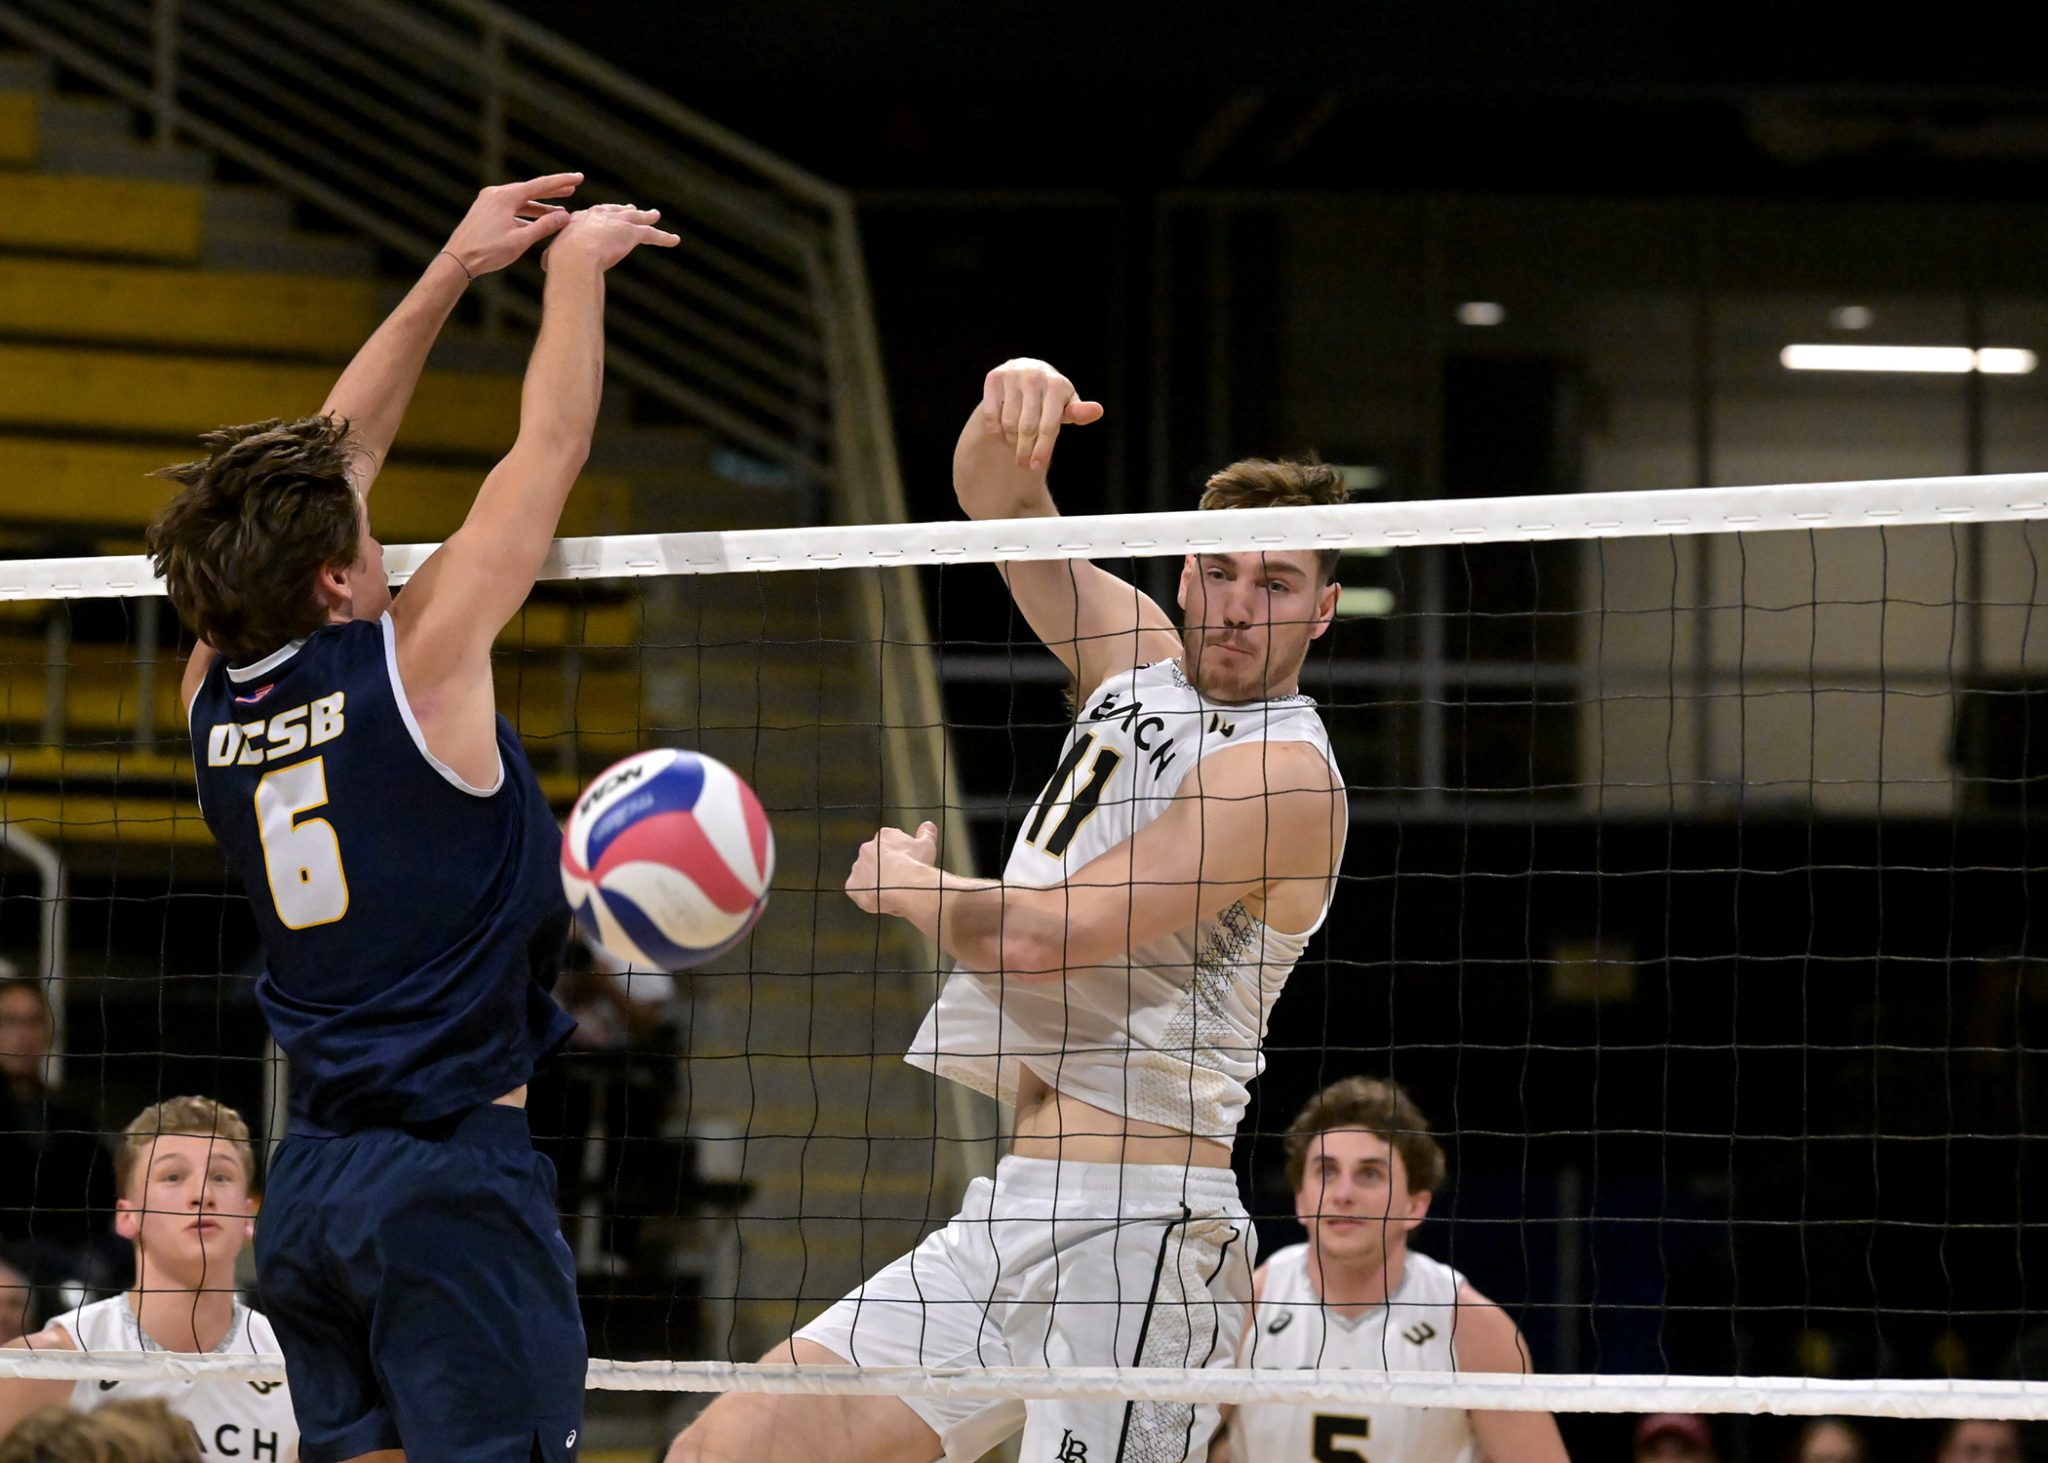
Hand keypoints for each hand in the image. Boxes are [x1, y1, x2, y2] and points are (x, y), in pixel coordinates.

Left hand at [441, 172, 584, 276]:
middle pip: (531, 190)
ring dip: (540, 206)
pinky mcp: (485, 211)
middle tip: (572, 188)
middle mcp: (496, 194)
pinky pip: (511, 208)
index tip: (578, 178)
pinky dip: (526, 214)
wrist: (457, 259)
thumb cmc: (488, 251)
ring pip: (521, 201)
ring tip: (558, 210)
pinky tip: (536, 222)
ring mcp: (489, 201)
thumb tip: (565, 216)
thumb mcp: (520, 240)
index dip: (561, 182)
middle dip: (552, 191)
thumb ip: (544, 226)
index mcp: (505, 197)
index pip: (540, 185)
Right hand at [543, 202, 680, 272]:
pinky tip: (675, 241)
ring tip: (655, 215)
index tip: (603, 214)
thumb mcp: (551, 257)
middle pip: (615, 210)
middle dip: (623, 209)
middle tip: (632, 208)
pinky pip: (652, 234)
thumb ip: (551, 257)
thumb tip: (546, 264)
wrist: (575, 257)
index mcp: (578, 220)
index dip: (599, 215)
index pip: (592, 215)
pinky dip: (664, 238)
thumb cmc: (560, 261)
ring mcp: (616, 222)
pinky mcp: (631, 232)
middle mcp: (598, 216)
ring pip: (636, 218)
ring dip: (647, 216)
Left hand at [845, 821, 938, 914]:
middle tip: (899, 880)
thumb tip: (928, 826)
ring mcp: (858, 867)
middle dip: (885, 868)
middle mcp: (867, 849)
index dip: (898, 856)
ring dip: (875, 881)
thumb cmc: (916, 865)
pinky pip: (858, 891)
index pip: (889, 845)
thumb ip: (926, 833)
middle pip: (875, 859)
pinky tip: (880, 899)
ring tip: (890, 892)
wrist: (905, 885)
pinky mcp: (852, 886)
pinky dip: (866, 895)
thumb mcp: (927, 845)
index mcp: (885, 837)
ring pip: (866, 875)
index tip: (906, 865)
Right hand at [980, 358, 1104, 472]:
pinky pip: (992, 415)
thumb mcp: (1066, 404)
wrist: (1027, 371)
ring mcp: (1013, 375)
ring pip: (1009, 423)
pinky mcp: (994, 377)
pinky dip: (996, 430)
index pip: (1049, 426)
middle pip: (1028, 428)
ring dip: (1011, 441)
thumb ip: (1079, 412)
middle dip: (1025, 450)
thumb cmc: (1051, 396)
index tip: (1036, 467)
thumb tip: (1098, 410)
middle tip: (1024, 463)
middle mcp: (1035, 376)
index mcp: (1057, 384)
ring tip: (1015, 444)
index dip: (1042, 449)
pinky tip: (1002, 433)